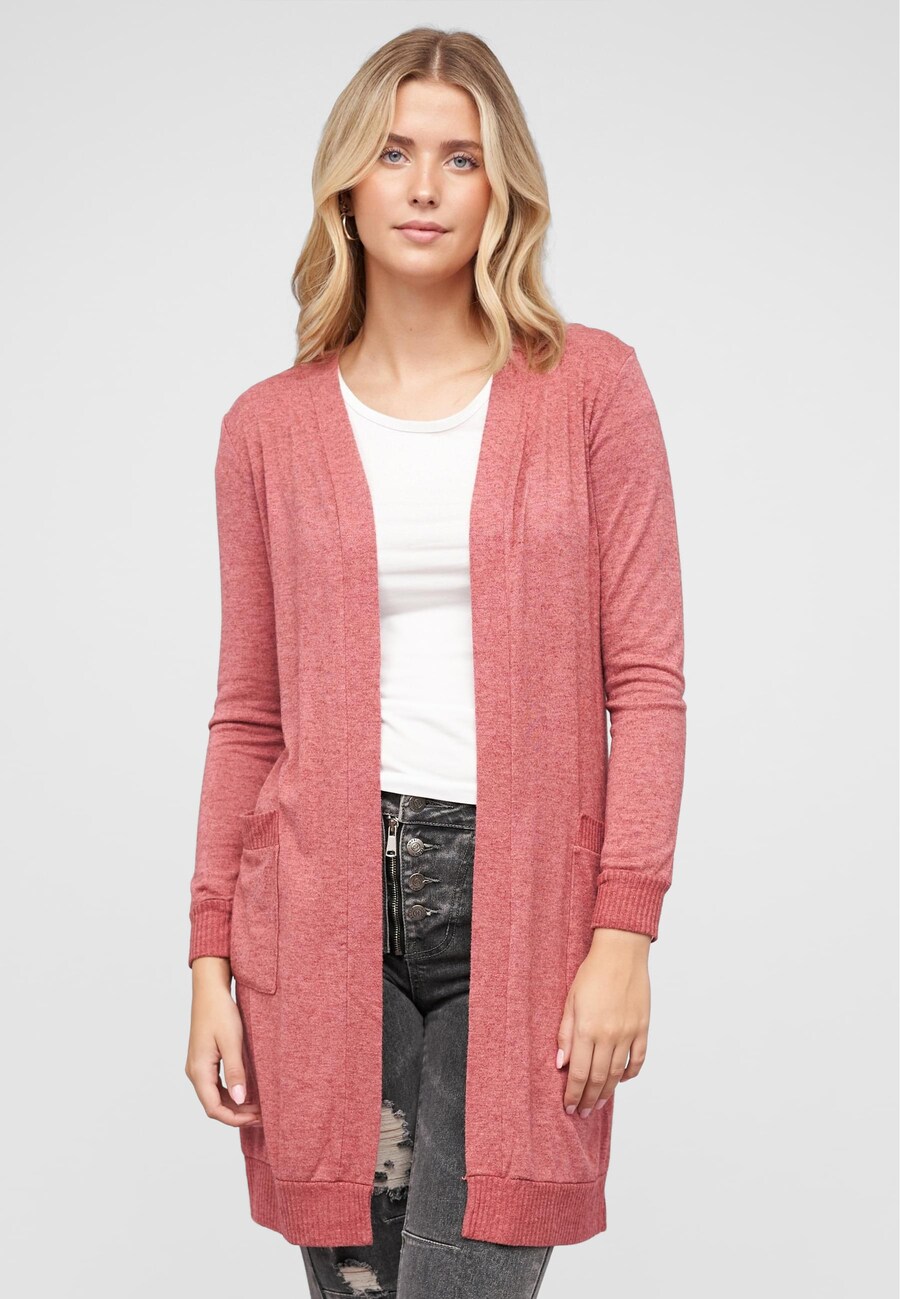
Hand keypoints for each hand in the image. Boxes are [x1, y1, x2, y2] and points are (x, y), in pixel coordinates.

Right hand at [185, 957, 262, 1126]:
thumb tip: (239, 1101)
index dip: (235, 1119)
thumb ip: (236, 1072)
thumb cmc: (220, 1012)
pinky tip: (247, 1091)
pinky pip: (216, 1085)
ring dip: (235, 1105)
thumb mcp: (232, 1041)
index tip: (257, 1117)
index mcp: (199, 1071)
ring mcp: (198, 1066)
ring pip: (215, 1096)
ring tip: (258, 1106)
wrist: (209, 990)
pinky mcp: (204, 1060)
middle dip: (237, 1114)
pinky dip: (231, 1093)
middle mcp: (195, 1072)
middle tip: (262, 1114)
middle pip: (214, 1105)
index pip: (214, 1108)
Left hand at [556, 928, 651, 1117]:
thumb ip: (565, 1034)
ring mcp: (628, 1033)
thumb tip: (560, 1063)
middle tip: (583, 1112)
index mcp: (586, 1029)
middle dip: (589, 1099)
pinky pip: (638, 1059)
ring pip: (616, 1074)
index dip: (573, 1094)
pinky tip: (620, 1080)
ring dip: (607, 1092)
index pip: (578, 1073)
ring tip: (599, 1104)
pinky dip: (629, 1074)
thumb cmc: (592, 973)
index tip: (569, 1107)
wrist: (621, 954)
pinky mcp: (643, 1028)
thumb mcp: (569, 1000)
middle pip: (597, 1078)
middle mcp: (608, 1035)